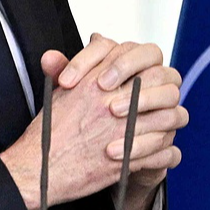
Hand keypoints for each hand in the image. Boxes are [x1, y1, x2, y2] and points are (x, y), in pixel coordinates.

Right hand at [0, 34, 186, 209]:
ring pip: (170, 114)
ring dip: (171, 116)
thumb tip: (97, 39)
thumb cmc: (47, 134)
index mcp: (96, 82)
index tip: (140, 72)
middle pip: (161, 77)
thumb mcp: (58, 91)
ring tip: (166, 121)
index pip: (135, 53)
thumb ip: (80, 64)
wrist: (38, 171)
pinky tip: (162, 148)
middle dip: (165, 84)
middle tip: (162, 92)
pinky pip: (164, 150)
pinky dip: (166, 150)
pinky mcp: (130, 159)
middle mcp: (113, 101)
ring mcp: (125, 129)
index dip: (142, 61)